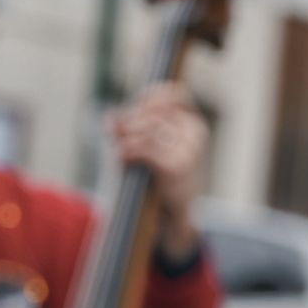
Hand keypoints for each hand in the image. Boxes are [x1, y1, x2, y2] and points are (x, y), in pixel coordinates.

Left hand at [111, 85, 206, 261]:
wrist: (174, 213)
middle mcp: (195, 136)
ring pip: (144, 132)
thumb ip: (134, 126)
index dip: (150, 98)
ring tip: (120, 154)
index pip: (175, 94)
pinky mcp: (174, 168)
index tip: (136, 108)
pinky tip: (121, 162)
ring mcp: (187, 152)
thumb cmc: (161, 176)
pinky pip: (140, 149)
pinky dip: (125, 154)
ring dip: (124, 141)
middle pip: (151, 114)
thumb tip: (112, 119)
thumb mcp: (151, 145)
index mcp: (195, 126)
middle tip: (118, 137)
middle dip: (129, 124)